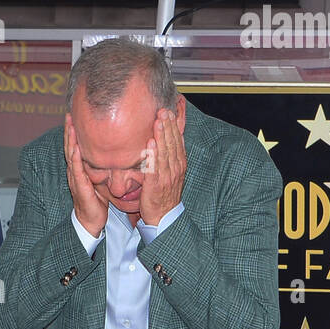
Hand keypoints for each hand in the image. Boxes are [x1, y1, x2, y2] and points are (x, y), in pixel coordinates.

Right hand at [64, 113, 108, 238]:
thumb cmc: (96, 202)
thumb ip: (101, 167)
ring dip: (70, 139)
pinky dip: (76, 158)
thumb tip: (112, 155)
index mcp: (79, 169)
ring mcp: (75, 178)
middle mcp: (74, 172)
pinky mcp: (79, 187)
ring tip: (70, 125)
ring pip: (70, 155)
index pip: (75, 146)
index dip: (74, 132)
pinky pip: (76, 170)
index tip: (75, 116)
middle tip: (69, 114)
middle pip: (69, 146)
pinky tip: (76, 148)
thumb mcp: (99, 180)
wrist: (90, 221)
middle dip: (69, 130)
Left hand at [139, 107, 186, 227]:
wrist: (164, 218)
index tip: (169, 112)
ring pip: (164, 153)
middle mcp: (175, 169)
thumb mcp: (171, 174)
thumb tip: (165, 140)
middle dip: (168, 126)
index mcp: (179, 165)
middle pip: (172, 144)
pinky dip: (152, 154)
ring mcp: (166, 177)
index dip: (174, 127)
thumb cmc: (164, 195)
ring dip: (161, 136)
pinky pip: (154, 167)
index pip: (177, 142)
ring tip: (158, 121)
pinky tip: (150, 142)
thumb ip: (169, 158)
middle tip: (163, 111)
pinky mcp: (155, 185)